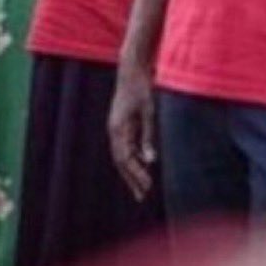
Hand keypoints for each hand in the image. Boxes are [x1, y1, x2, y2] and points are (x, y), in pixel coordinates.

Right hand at [108, 58, 156, 201]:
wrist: (132, 68)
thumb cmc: (141, 88)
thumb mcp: (148, 112)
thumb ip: (148, 136)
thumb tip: (151, 160)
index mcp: (118, 130)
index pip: (125, 160)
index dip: (136, 175)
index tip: (148, 188)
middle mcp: (114, 130)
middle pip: (121, 161)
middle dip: (131, 179)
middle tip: (142, 196)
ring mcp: (116, 126)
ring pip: (122, 155)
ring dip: (132, 170)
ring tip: (143, 185)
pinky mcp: (121, 122)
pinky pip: (126, 145)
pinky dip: (133, 156)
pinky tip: (143, 162)